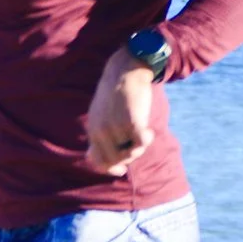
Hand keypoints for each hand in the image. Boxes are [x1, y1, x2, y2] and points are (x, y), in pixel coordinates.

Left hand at [84, 50, 156, 174]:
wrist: (124, 71)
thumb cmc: (115, 94)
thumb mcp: (100, 114)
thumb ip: (99, 135)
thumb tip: (95, 159)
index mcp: (93, 130)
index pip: (98, 160)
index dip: (110, 169)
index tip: (122, 170)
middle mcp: (101, 131)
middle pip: (116, 160)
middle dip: (128, 157)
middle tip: (137, 144)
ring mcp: (115, 128)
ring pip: (130, 152)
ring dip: (139, 146)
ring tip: (142, 131)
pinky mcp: (131, 123)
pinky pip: (141, 143)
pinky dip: (147, 139)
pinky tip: (149, 130)